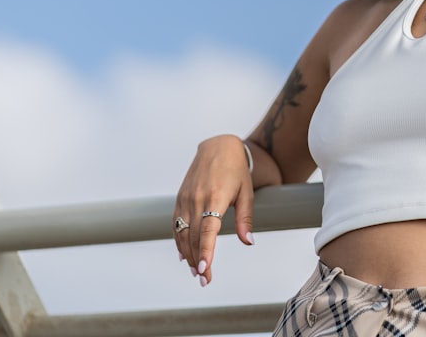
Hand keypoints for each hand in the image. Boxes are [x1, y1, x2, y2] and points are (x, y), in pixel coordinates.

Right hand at [173, 134, 254, 285]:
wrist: (218, 146)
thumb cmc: (237, 170)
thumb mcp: (246, 193)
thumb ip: (245, 219)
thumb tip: (249, 242)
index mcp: (215, 197)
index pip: (208, 230)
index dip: (206, 251)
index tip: (206, 269)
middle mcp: (197, 198)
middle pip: (194, 236)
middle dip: (198, 260)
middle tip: (204, 279)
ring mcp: (185, 198)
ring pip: (182, 232)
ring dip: (188, 254)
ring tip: (196, 271)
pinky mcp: (180, 197)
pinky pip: (176, 223)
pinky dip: (179, 240)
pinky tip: (184, 254)